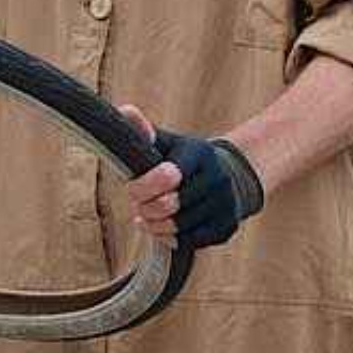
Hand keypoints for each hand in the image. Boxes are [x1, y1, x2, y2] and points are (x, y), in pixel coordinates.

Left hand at [119, 106, 266, 252]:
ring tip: (147, 218)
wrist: (230, 177)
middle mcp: (217, 178)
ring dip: (155, 226)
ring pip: (178, 228)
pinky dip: (172, 239)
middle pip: (168, 206)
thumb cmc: (185, 160)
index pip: (166, 175)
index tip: (132, 189)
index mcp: (200, 153)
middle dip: (145, 209)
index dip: (142, 188)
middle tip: (138, 207)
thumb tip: (122, 110)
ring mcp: (225, 204)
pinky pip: (190, 242)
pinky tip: (165, 229)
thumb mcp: (167, 144)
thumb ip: (144, 132)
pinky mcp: (227, 228)